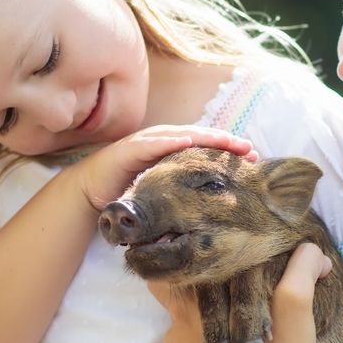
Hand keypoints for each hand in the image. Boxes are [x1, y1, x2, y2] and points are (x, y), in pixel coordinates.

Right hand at [70, 125, 255, 210]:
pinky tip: (187, 142)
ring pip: (182, 136)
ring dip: (206, 138)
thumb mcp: (161, 191)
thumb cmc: (127, 189)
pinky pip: (154, 144)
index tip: (253, 158)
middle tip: (250, 148)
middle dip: (226, 141)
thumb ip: (181, 192)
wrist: (89, 190)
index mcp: (172, 151)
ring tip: (228, 140)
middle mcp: (162, 141)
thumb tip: (211, 206)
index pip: (206, 148)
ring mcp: (146, 142)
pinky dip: (171, 141)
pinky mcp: (130, 149)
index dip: (228, 150)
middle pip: (200, 138)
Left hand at [159, 244, 328, 342]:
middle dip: (196, 286)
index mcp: (192, 307)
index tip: (189, 246)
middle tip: (224, 279)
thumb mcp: (297, 303)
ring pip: (183, 321)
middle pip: (173, 296)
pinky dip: (206, 338)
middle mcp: (176, 330)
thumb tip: (311, 248)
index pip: (160, 273)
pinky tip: (234, 338)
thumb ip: (301, 265)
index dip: (171, 256)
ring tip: (234, 310)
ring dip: (204, 314)